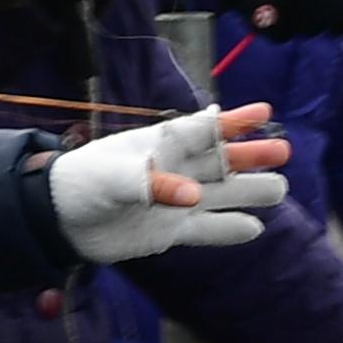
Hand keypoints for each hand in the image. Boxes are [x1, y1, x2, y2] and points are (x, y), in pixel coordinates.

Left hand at [48, 105, 289, 260]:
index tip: (264, 112)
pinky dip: (228, 229)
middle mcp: (174, 171)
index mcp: (161, 146)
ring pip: (221, 194)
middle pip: (221, 162)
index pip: (204, 129)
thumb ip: (153, 183)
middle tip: (284, 152)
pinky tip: (254, 228)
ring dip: (248, 191)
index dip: (233, 121)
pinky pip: (205, 230)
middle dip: (251, 156)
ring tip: (280, 189)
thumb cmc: (82, 182)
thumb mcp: (113, 177)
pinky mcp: (169, 230)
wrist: (58, 221)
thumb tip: (193, 197)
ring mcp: (174, 201)